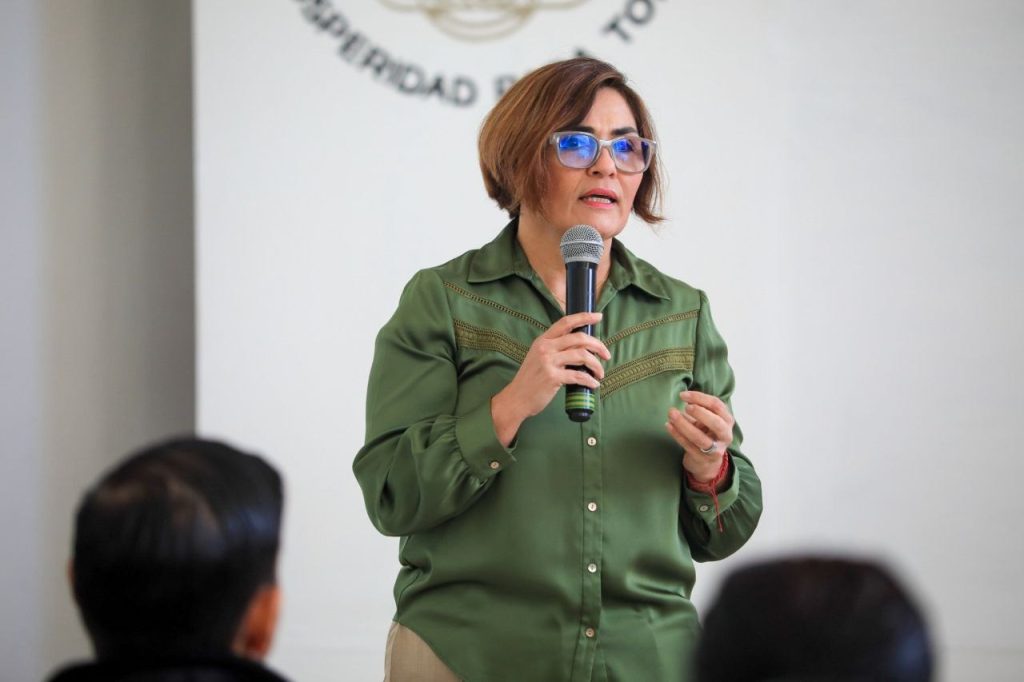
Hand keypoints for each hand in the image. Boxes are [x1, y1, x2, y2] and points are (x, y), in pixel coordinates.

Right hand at [491, 312, 609, 445]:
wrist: (516, 398)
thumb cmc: (530, 379)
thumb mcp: (538, 357)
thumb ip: (554, 349)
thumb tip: (579, 347)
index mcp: (543, 340)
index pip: (566, 322)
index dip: (584, 317)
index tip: (598, 316)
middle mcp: (546, 348)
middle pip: (579, 338)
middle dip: (598, 345)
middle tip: (606, 355)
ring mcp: (548, 362)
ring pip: (582, 355)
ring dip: (596, 365)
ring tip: (600, 373)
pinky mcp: (552, 378)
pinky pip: (578, 376)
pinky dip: (590, 381)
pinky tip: (594, 384)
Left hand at [666, 390, 733, 482]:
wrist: (707, 461)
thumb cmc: (706, 433)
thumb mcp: (707, 419)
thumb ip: (700, 408)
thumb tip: (685, 396)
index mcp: (727, 420)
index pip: (717, 405)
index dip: (700, 398)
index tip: (683, 395)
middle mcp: (725, 435)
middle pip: (716, 423)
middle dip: (700, 413)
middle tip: (686, 407)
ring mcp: (715, 449)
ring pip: (699, 437)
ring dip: (683, 425)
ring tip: (671, 414)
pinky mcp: (702, 458)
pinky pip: (688, 446)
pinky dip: (677, 435)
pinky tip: (668, 425)